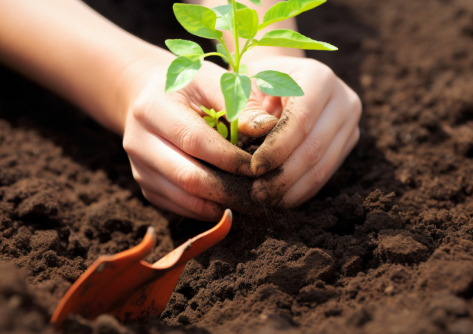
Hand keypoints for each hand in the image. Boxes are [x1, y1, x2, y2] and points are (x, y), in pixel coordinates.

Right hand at [122, 56, 276, 220]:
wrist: (147, 97)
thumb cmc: (188, 86)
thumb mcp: (211, 80)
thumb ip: (238, 103)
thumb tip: (267, 127)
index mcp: (153, 109)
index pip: (194, 141)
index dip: (229, 157)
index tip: (258, 166)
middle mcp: (139, 142)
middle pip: (186, 176)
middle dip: (228, 189)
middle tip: (260, 194)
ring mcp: (139, 168)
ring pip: (184, 198)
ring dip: (220, 204)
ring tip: (251, 202)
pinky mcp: (147, 186)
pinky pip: (180, 207)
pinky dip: (207, 209)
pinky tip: (231, 202)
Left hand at [247, 56, 361, 206]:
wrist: (280, 79)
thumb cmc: (255, 81)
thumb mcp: (243, 85)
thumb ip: (245, 106)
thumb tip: (256, 131)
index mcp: (318, 78)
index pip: (300, 121)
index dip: (276, 149)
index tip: (253, 169)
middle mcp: (343, 99)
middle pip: (315, 147)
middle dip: (284, 176)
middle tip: (257, 194)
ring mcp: (350, 122)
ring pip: (324, 166)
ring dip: (293, 189)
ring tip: (267, 200)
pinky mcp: (348, 141)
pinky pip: (327, 172)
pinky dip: (303, 189)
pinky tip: (281, 198)